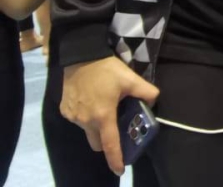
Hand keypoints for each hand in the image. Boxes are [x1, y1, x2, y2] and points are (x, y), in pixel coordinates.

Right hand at [61, 56, 159, 175]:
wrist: (80, 56)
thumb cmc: (106, 69)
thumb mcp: (131, 79)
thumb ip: (147, 92)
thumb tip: (153, 102)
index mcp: (103, 116)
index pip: (110, 144)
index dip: (115, 159)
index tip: (120, 170)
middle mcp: (86, 121)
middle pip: (98, 143)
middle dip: (107, 142)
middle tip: (116, 129)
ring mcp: (73, 117)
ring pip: (87, 131)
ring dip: (97, 126)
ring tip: (105, 108)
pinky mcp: (65, 111)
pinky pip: (78, 121)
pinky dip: (86, 117)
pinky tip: (92, 101)